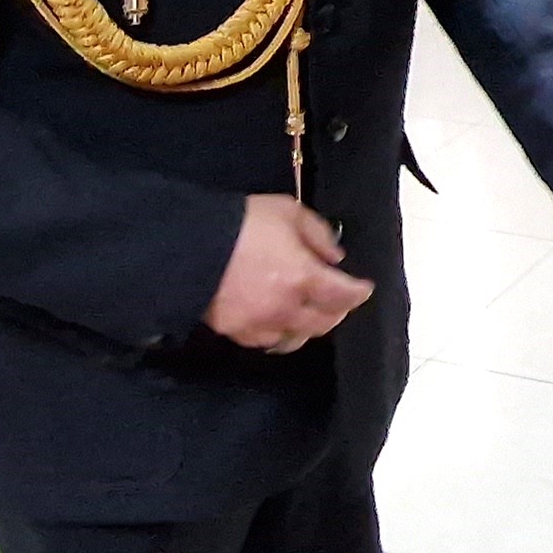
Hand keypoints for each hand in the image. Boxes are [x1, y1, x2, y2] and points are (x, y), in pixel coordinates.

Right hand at [204, 196, 372, 353]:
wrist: (188, 245)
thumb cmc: (242, 222)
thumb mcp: (287, 212)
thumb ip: (317, 234)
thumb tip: (335, 256)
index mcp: (304, 277)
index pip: (344, 295)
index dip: (359, 293)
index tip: (364, 288)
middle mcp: (286, 308)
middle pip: (324, 323)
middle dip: (337, 312)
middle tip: (340, 301)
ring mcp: (260, 324)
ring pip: (296, 339)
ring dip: (309, 328)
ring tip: (311, 317)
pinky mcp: (236, 332)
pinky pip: (266, 341)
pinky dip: (278, 334)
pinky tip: (278, 324)